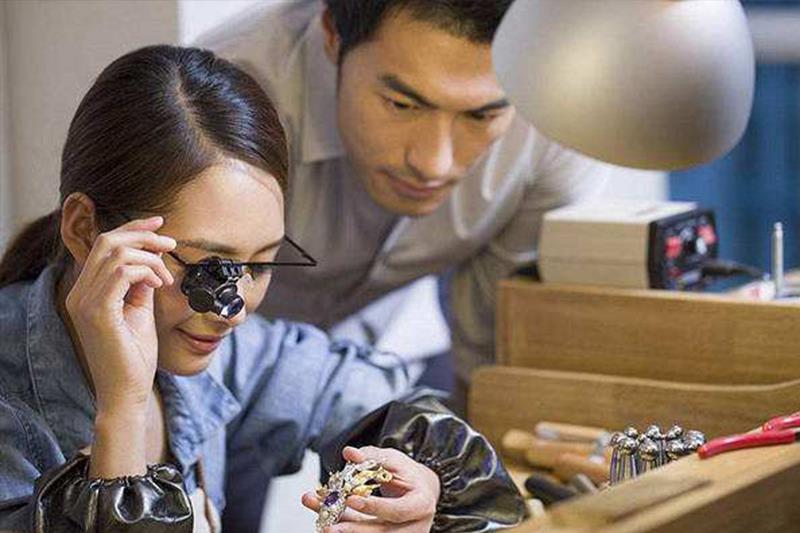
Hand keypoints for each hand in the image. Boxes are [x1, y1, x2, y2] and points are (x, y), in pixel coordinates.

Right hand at [65, 216, 175, 414]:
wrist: (127, 391)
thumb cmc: (134, 356)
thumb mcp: (140, 311)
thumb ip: (141, 285)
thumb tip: (152, 262)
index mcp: (86, 291)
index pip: (104, 245)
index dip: (133, 228)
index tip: (160, 223)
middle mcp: (79, 293)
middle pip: (108, 240)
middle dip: (143, 235)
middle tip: (171, 244)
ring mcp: (85, 302)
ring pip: (116, 252)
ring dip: (150, 258)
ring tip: (166, 278)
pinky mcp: (97, 312)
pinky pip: (122, 272)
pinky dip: (146, 271)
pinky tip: (159, 284)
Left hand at [302, 446, 439, 532]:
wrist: (421, 492)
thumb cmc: (408, 475)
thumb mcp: (395, 461)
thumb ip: (372, 457)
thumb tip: (349, 453)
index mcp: (420, 505)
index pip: (396, 511)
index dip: (374, 507)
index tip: (351, 499)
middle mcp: (412, 527)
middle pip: (379, 532)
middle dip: (351, 529)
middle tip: (326, 527)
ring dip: (339, 525)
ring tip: (314, 508)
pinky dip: (342, 524)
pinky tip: (322, 515)